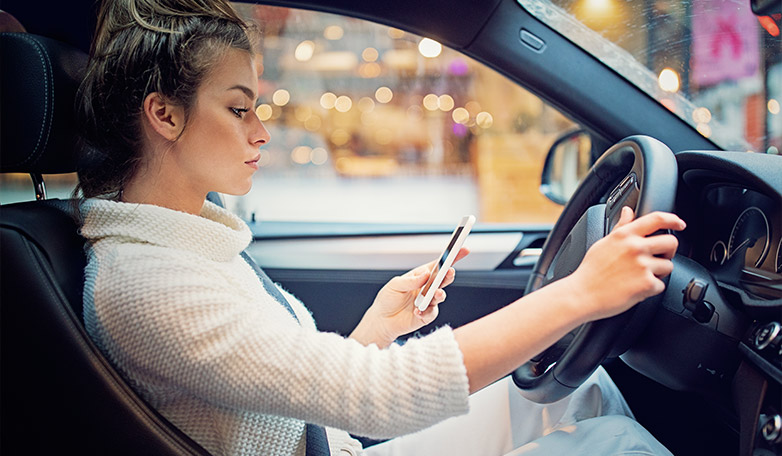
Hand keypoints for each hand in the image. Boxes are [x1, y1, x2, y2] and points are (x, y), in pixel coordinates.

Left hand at [349, 248, 468, 347]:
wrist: (382, 321)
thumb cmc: (387, 299)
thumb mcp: (394, 285)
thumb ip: (410, 281)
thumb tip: (425, 274)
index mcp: (421, 276)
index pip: (438, 265)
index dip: (451, 257)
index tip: (462, 249)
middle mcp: (427, 288)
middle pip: (443, 279)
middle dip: (448, 275)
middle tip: (450, 272)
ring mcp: (428, 302)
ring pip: (440, 296)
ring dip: (439, 295)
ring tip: (436, 294)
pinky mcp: (426, 315)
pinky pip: (431, 313)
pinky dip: (426, 311)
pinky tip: (417, 311)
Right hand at [568, 207, 685, 320]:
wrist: (582, 295)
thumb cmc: (590, 271)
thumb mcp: (603, 243)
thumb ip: (621, 227)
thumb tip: (628, 211)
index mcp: (625, 235)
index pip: (656, 219)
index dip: (673, 219)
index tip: (679, 223)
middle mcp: (635, 247)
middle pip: (671, 242)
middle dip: (668, 251)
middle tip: (658, 258)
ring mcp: (642, 265)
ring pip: (668, 266)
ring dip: (659, 273)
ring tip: (640, 277)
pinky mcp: (646, 284)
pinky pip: (661, 285)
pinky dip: (651, 289)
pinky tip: (636, 288)